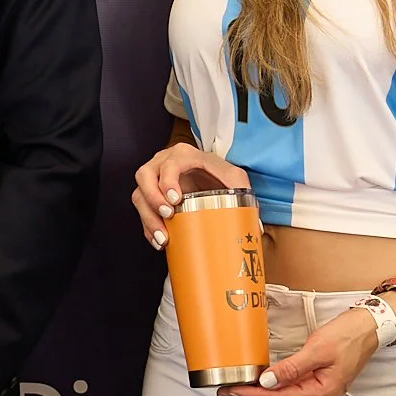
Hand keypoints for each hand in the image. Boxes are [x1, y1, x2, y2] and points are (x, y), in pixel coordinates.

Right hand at [131, 143, 249, 250]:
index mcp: (184, 155)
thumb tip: (256, 226)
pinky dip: (148, 227)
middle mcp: (164, 163)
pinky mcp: (150, 196)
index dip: (168, 180)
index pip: (171, 162)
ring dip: (148, 217)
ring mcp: (154, 179)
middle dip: (153, 198)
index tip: (175, 199)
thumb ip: (243, 193)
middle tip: (167, 215)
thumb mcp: (234, 180)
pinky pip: (141, 210)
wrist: (210, 180)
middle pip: (145, 175)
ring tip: (162, 236)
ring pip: (139, 194)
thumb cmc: (219, 177)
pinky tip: (159, 240)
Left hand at [218, 308, 378, 395]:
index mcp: (324, 391)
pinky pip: (292, 384)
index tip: (233, 392)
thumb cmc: (349, 335)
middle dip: (254, 395)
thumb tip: (267, 382)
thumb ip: (291, 368)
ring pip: (286, 392)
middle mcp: (323, 393)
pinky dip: (275, 382)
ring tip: (239, 386)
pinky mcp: (319, 377)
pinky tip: (262, 380)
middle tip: (228, 390)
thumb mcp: (317, 349)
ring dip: (263, 390)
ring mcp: (322, 386)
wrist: (369, 325)